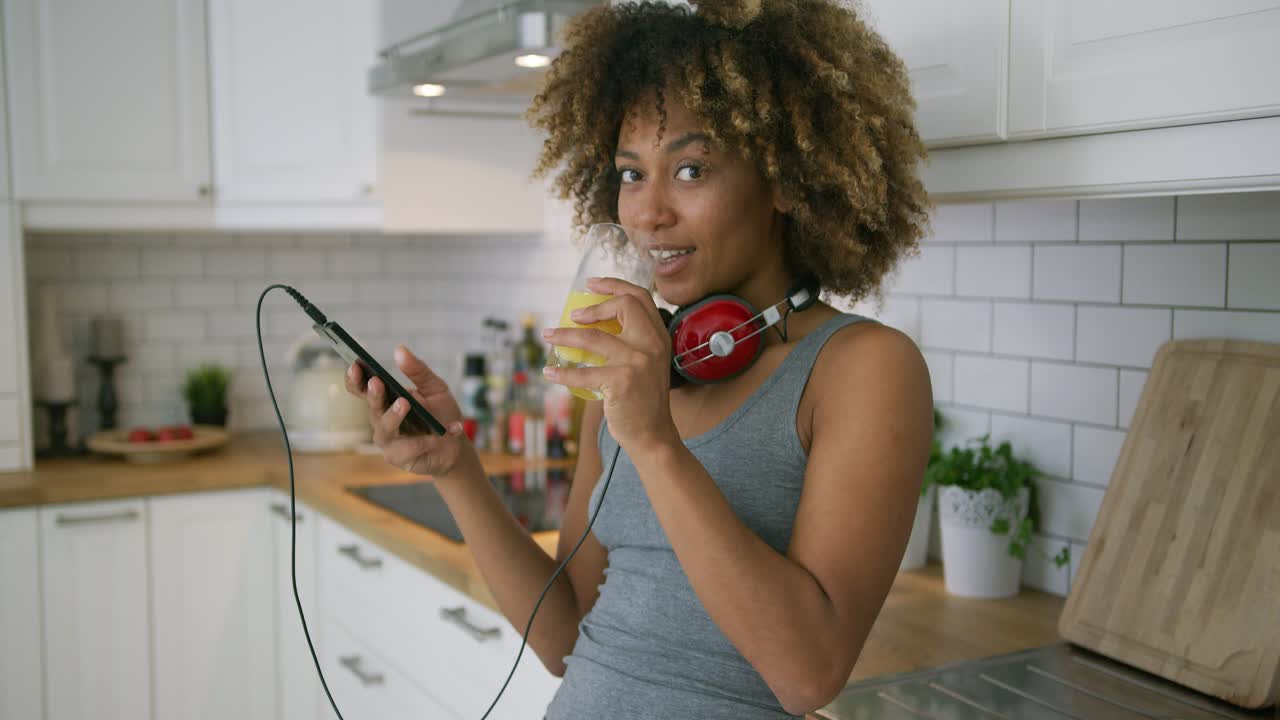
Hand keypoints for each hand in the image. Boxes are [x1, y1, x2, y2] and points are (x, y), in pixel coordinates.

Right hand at [343, 345, 469, 477]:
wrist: (455, 446)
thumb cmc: (441, 414)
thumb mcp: (435, 387)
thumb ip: (418, 370)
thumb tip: (399, 350)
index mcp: (385, 399)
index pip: (361, 388)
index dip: (355, 378)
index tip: (355, 365)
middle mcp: (381, 419)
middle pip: (371, 407)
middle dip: (373, 394)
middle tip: (376, 382)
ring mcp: (388, 440)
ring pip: (385, 429)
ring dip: (394, 416)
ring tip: (405, 403)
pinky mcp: (398, 458)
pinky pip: (407, 449)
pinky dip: (425, 440)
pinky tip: (441, 434)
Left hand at [542, 276, 678, 453]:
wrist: (652, 435)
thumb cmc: (643, 400)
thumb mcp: (647, 365)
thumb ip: (631, 343)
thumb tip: (589, 325)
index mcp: (658, 337)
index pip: (640, 297)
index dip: (614, 284)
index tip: (591, 283)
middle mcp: (651, 345)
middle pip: (623, 306)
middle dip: (593, 306)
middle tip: (572, 315)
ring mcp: (637, 362)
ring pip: (592, 337)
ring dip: (564, 335)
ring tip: (548, 336)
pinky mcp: (621, 382)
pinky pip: (582, 373)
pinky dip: (561, 372)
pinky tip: (549, 372)